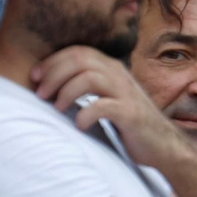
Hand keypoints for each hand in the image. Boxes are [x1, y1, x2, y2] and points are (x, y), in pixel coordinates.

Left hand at [32, 47, 187, 169]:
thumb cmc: (128, 123)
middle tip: (41, 95)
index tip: (34, 77)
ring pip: (89, 78)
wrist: (162, 145)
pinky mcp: (131, 114)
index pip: (78, 52)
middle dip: (54, 75)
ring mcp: (126, 93)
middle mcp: (119, 75)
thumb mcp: (108, 97)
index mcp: (112, 68)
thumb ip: (89, 86)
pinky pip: (103, 107)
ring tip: (57, 108)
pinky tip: (79, 126)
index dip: (52, 61)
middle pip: (80, 60)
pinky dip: (85, 115)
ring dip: (66, 92)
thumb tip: (49, 84)